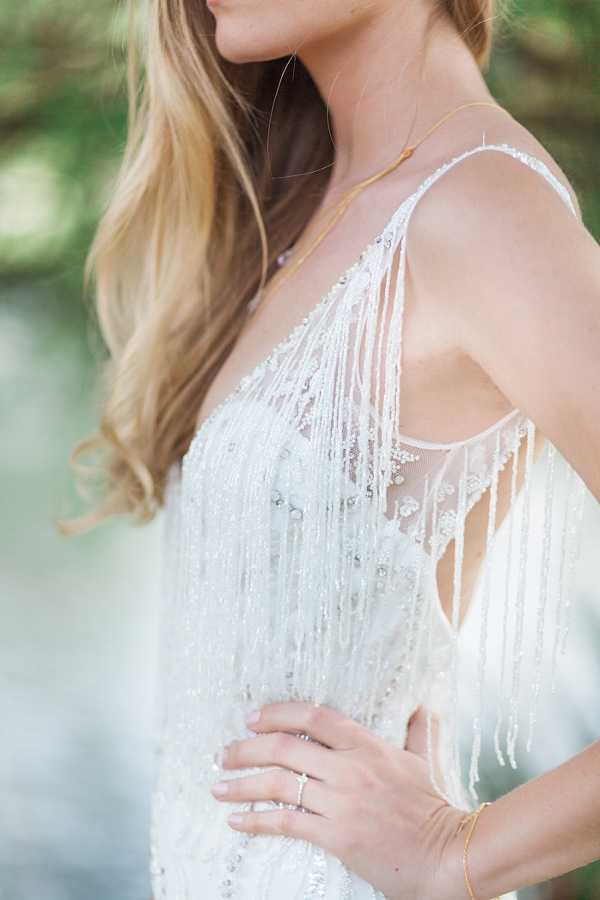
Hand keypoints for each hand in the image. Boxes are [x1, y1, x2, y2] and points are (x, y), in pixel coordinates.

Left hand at [210, 701, 469, 899]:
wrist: (447, 855)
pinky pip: (286, 823)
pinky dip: (256, 821)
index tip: (252, 718)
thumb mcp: (423, 760)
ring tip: (217, 786)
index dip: (278, 713)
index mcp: (367, 745)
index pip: (313, 717)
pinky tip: (236, 821)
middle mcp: (350, 768)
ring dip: (242, 784)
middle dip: (247, 749)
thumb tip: (423, 708)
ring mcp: (342, 802)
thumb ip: (418, 730)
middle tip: (224, 753)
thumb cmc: (433, 807)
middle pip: (286, 748)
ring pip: (280, 784)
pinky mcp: (336, 836)